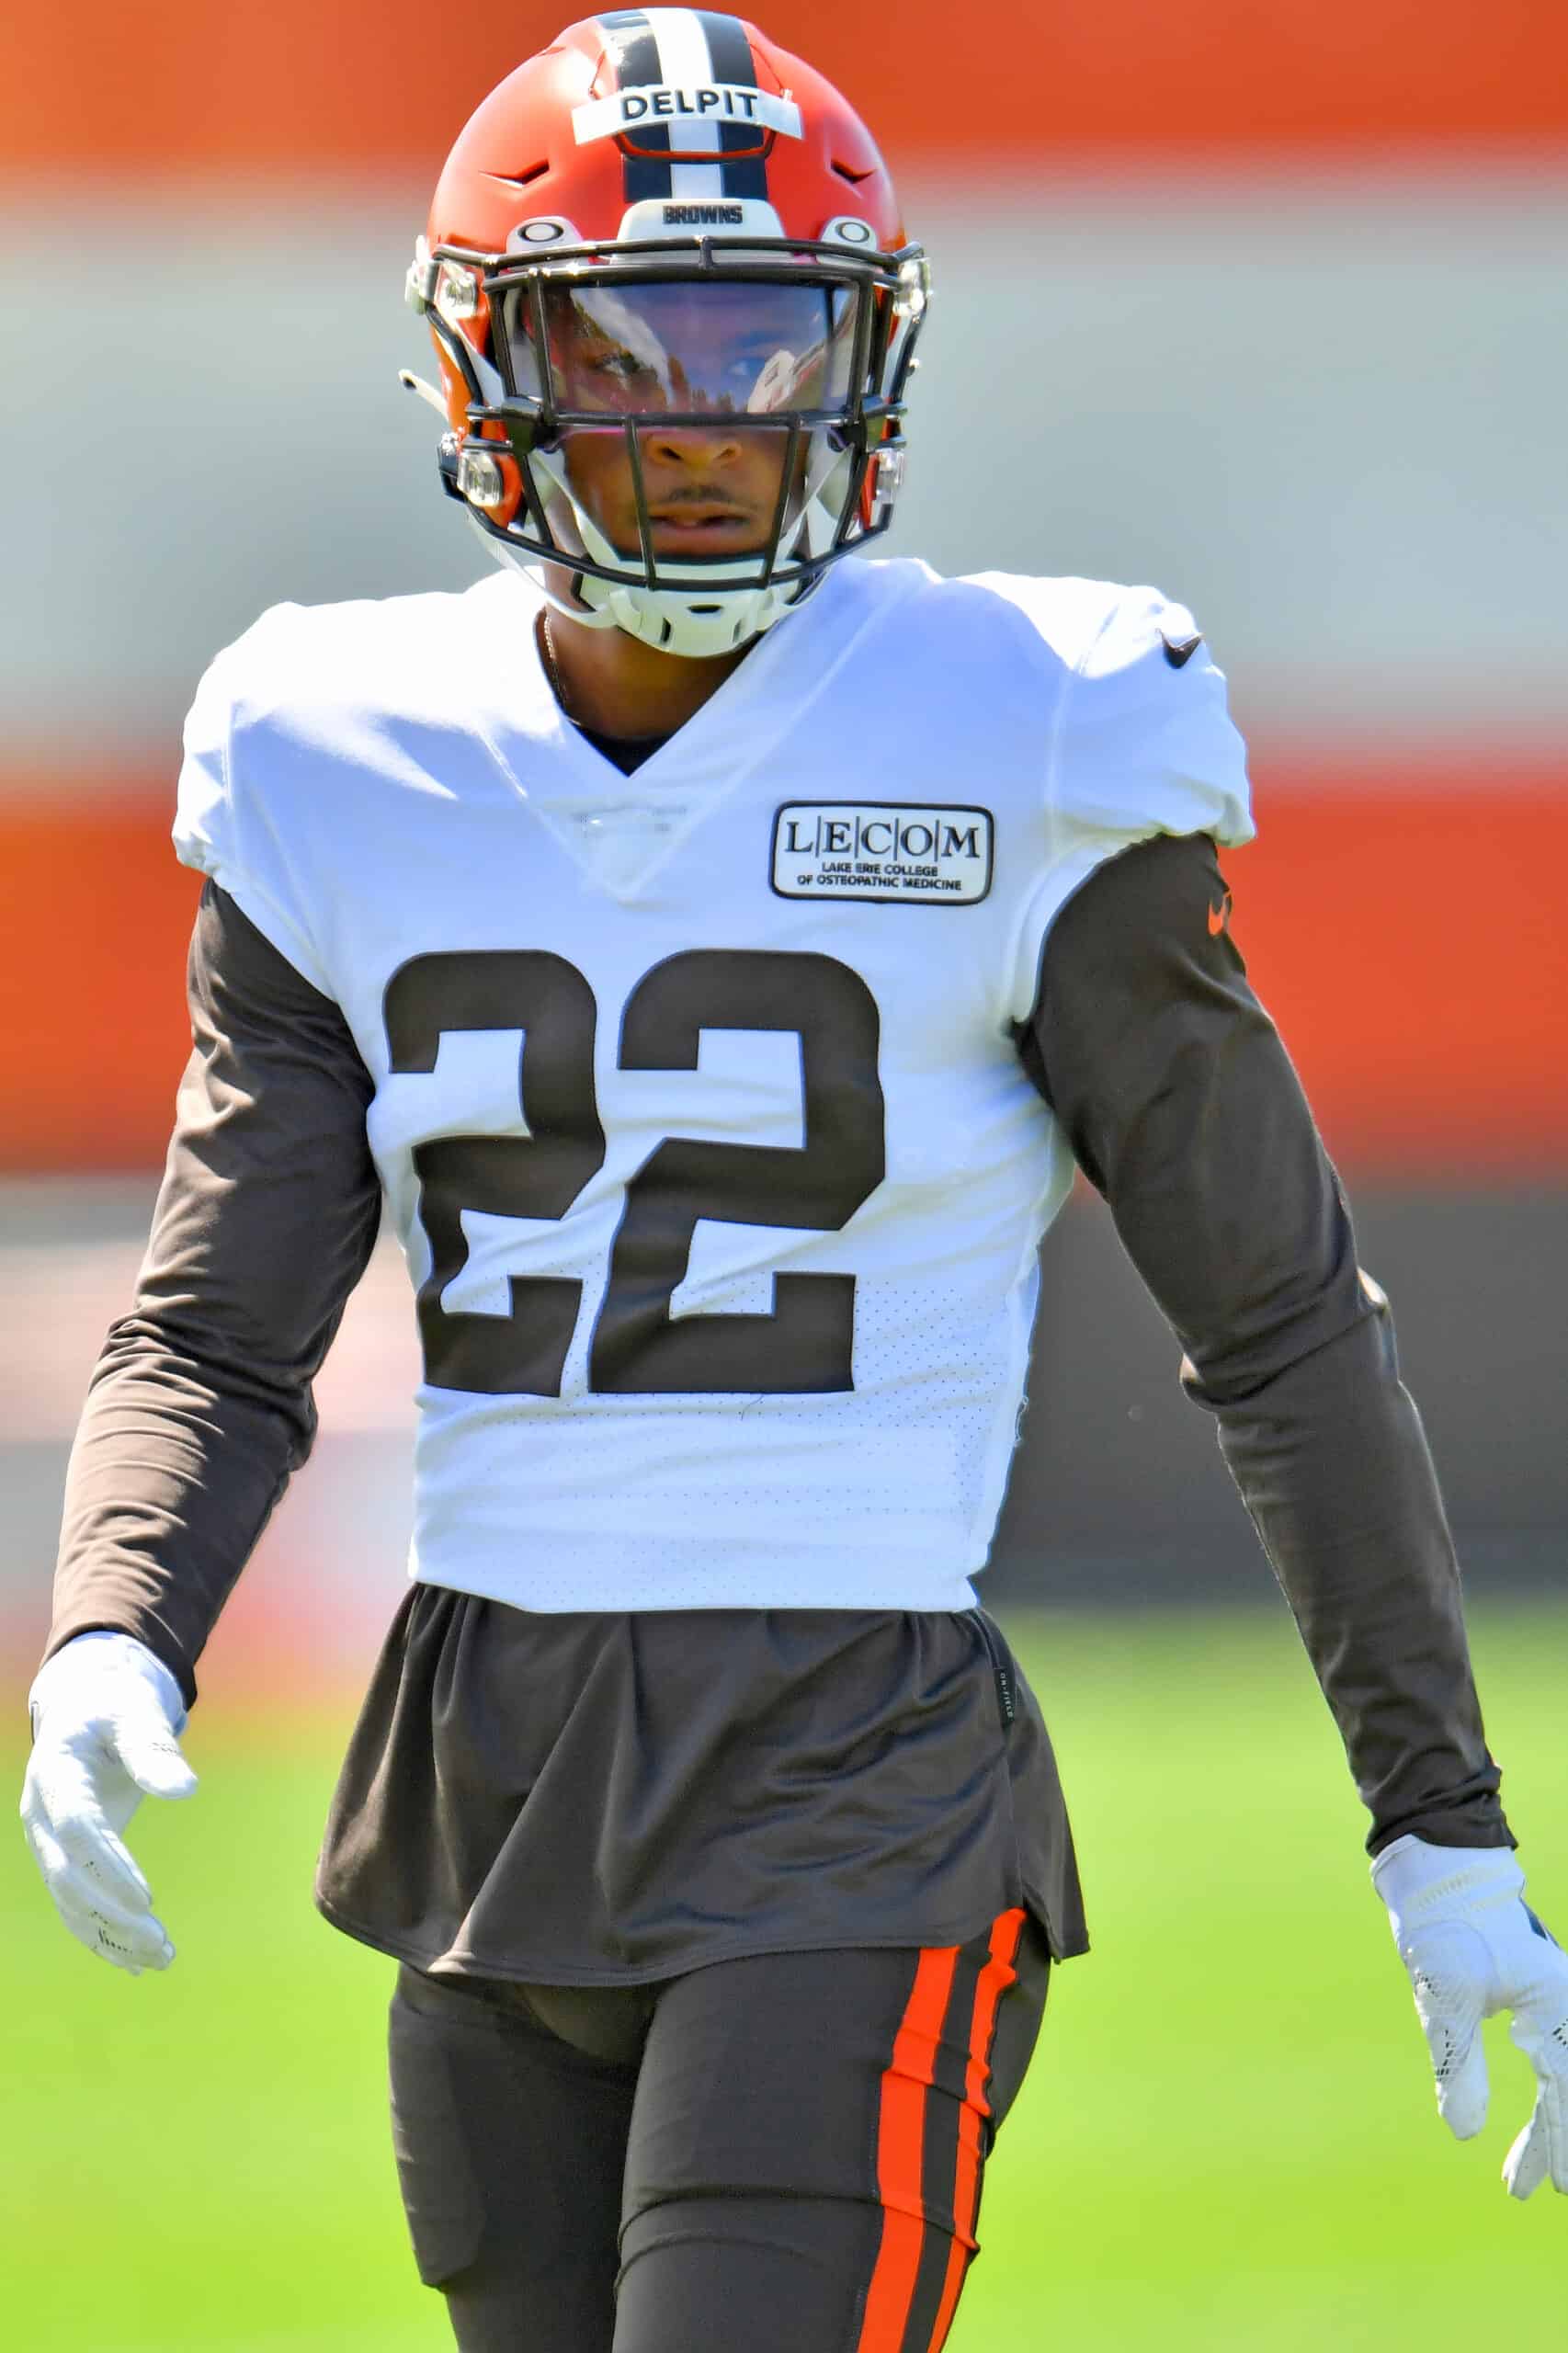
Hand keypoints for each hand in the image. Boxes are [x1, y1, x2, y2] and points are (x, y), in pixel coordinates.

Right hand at [20, 1632, 197, 1974]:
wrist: (86, 1711)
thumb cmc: (115, 1709)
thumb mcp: (135, 1714)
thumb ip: (154, 1748)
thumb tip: (186, 1790)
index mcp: (53, 1773)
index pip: (77, 1828)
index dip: (109, 1865)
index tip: (148, 1898)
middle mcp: (40, 1815)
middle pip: (67, 1877)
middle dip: (111, 1915)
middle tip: (162, 1942)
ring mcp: (46, 1842)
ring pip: (69, 1902)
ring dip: (111, 1937)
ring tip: (162, 1960)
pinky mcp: (62, 1859)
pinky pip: (75, 1906)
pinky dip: (104, 1937)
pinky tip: (138, 1965)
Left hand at [1373, 1833, 1567, 2197]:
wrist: (1444, 1872)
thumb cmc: (1447, 1925)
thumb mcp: (1443, 1995)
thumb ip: (1456, 2063)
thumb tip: (1462, 2134)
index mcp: (1557, 2006)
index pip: (1564, 2090)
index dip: (1558, 2141)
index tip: (1554, 2187)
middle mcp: (1566, 2007)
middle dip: (1556, 2141)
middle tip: (1535, 2190)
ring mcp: (1555, 2003)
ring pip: (1564, 2077)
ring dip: (1551, 2124)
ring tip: (1523, 2173)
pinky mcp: (1537, 2001)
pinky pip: (1553, 2059)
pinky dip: (1547, 2096)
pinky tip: (1537, 2120)